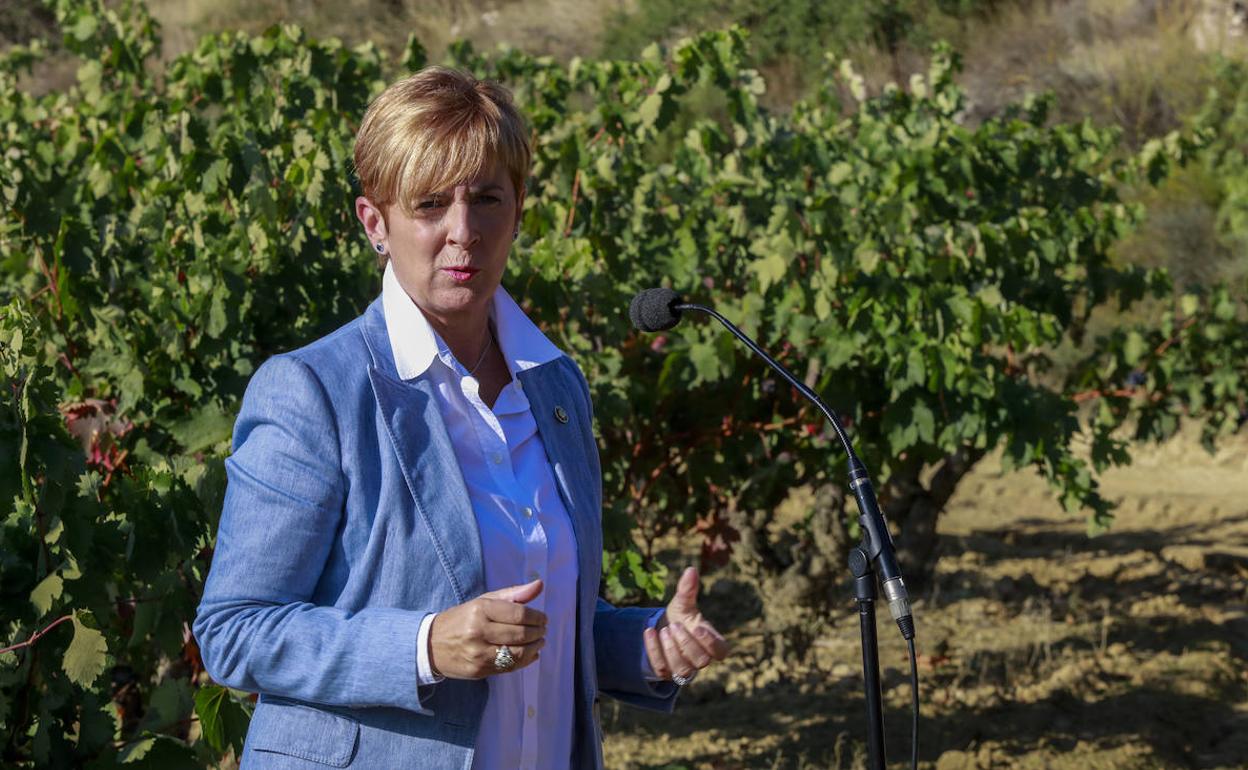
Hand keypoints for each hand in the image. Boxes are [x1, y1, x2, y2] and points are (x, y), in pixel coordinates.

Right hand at [429, 579, 546, 678]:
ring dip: (535, 647)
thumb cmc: (461, 619)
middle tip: (543, 630)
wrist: (430, 645)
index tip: (543, 618)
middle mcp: (478, 632)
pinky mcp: (479, 670)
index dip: (537, 616)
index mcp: (480, 610)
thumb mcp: (483, 601)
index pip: (519, 613)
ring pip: (518, 653)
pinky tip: (530, 654)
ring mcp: (478, 654)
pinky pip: (510, 667)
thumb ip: (513, 593)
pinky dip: (525, 661)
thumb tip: (539, 585)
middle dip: (538, 632)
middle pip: (521, 634)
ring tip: (539, 641)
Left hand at [643, 566, 729, 682]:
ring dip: (671, 650)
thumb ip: (688, 590)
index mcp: (711, 642)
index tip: (697, 626)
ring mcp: (683, 669)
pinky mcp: (666, 673)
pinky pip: (661, 669)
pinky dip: (654, 650)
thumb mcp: (683, 603)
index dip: (712, 643)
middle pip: (701, 661)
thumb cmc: (680, 616)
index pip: (721, 651)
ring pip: (682, 670)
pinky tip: (649, 631)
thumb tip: (691, 570)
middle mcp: (699, 659)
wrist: (661, 629)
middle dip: (686, 644)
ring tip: (663, 630)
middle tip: (675, 626)